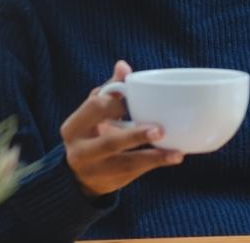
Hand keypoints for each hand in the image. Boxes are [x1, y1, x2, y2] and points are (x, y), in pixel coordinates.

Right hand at [61, 60, 183, 197]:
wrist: (79, 174)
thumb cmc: (92, 131)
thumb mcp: (94, 112)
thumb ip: (110, 89)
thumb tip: (123, 65)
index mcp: (73, 127)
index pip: (96, 108)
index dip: (117, 101)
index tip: (134, 97)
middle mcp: (80, 151)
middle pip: (109, 142)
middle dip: (134, 136)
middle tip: (160, 130)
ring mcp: (94, 171)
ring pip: (126, 163)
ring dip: (153, 156)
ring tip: (176, 152)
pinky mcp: (110, 183)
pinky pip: (136, 173)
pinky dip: (155, 164)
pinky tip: (173, 156)